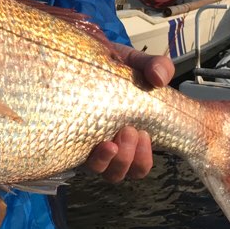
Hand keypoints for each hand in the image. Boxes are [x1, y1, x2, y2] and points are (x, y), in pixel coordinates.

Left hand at [84, 47, 173, 181]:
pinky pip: (81, 161)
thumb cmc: (114, 66)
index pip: (140, 163)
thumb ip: (156, 66)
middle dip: (128, 158)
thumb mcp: (138, 63)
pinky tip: (98, 143)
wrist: (85, 56)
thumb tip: (159, 79)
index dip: (143, 158)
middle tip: (129, 130)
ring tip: (111, 141)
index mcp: (129, 134)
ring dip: (113, 161)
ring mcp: (89, 143)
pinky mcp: (70, 138)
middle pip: (121, 171)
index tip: (144, 135)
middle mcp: (110, 143)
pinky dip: (95, 157)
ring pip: (104, 171)